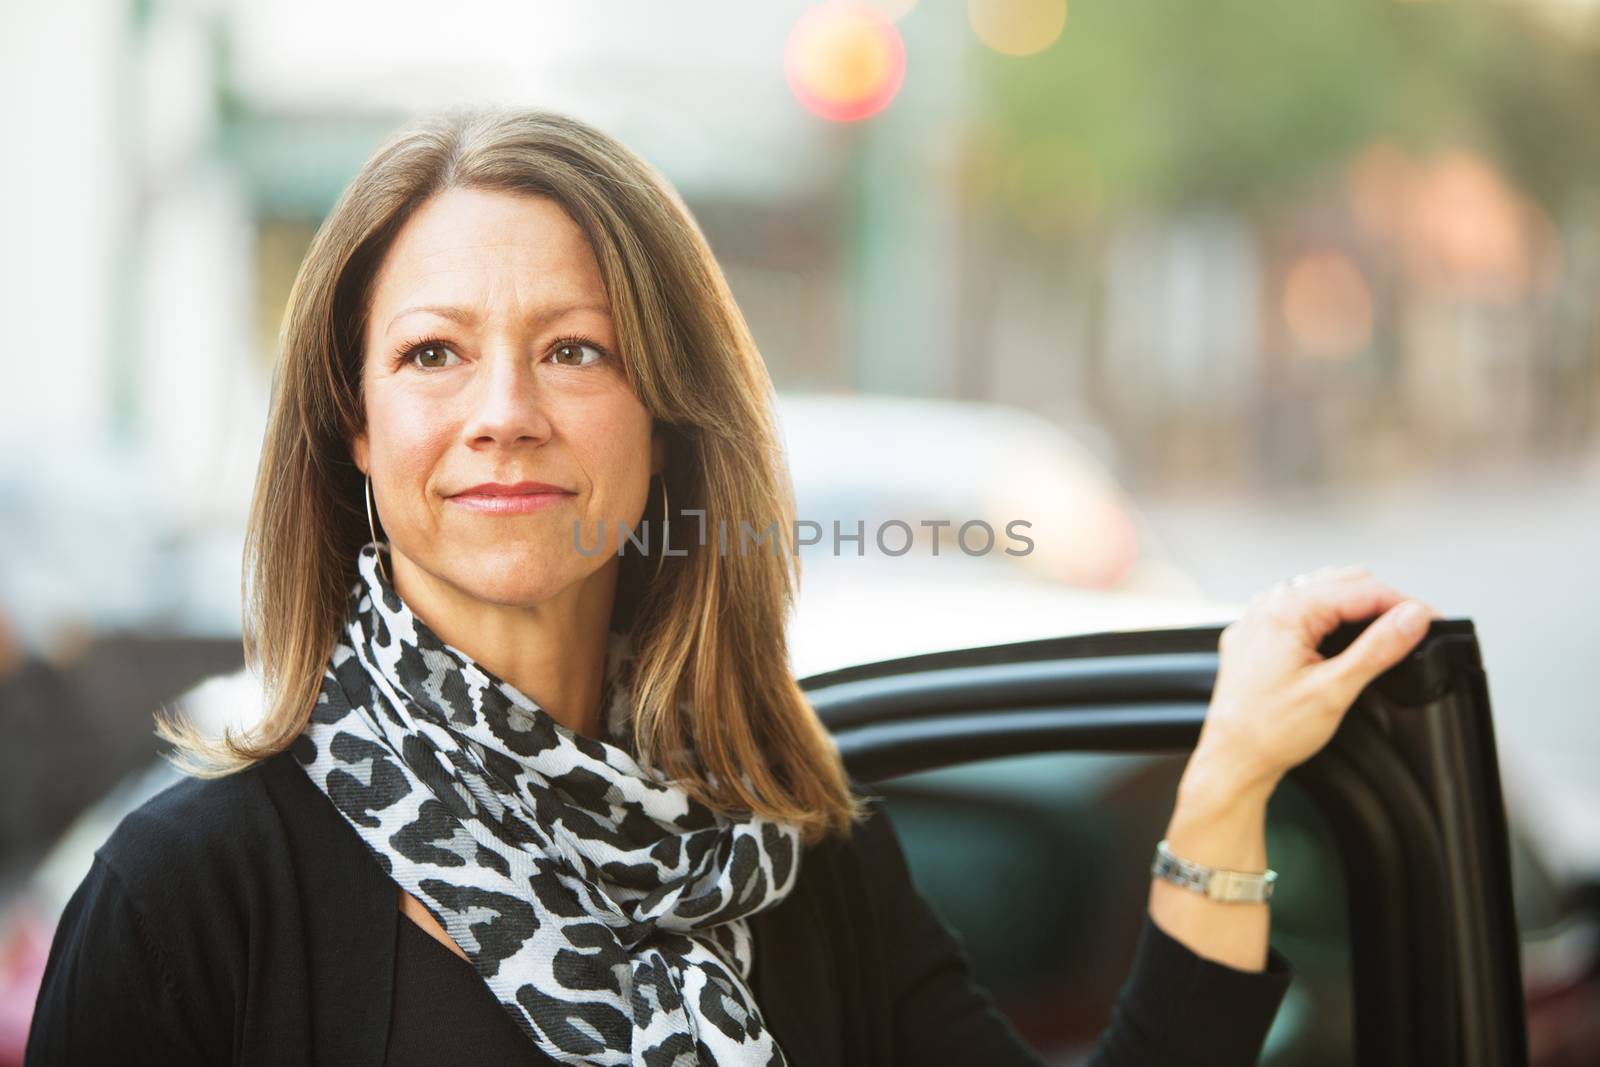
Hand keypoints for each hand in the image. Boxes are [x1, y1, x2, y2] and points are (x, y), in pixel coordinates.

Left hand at [1190, 564, 1444, 797]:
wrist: (1232, 758)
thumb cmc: (1269, 731)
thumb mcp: (1334, 690)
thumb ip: (1378, 648)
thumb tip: (1412, 618)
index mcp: (1285, 612)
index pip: (1361, 588)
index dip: (1404, 603)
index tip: (1431, 620)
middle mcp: (1267, 606)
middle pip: (1342, 582)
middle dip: (1383, 601)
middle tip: (1413, 628)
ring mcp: (1259, 619)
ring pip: (1321, 592)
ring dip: (1356, 606)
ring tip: (1385, 632)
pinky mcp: (1257, 635)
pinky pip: (1299, 609)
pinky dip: (1329, 617)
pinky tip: (1342, 638)